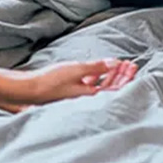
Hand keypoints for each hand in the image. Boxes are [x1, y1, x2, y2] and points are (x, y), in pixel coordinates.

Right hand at [18, 58, 137, 104]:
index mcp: (92, 97)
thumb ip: (97, 67)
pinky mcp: (73, 92)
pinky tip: (100, 70)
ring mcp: (81, 96)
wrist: (30, 90)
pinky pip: (92, 85)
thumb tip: (116, 63)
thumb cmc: (51, 82)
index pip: (117, 89)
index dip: (126, 77)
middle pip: (111, 87)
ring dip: (111, 74)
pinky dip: (98, 76)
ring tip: (119, 64)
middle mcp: (88, 99)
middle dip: (121, 75)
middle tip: (130, 64)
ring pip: (102, 85)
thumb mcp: (76, 70)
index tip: (132, 66)